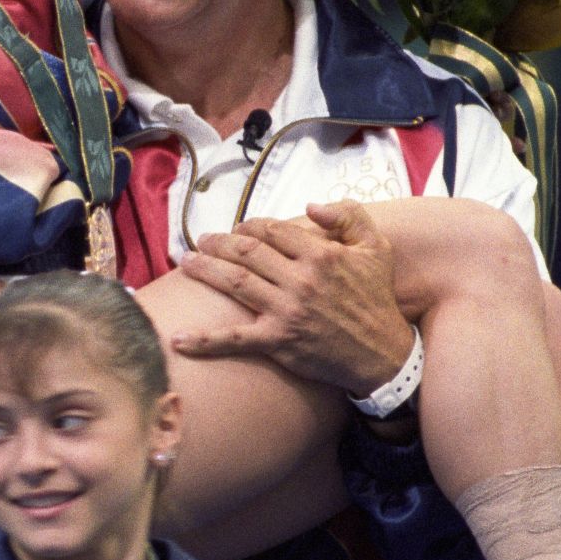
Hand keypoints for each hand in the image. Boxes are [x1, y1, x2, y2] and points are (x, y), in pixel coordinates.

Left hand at [172, 201, 413, 397]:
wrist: (382, 353)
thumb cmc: (376, 298)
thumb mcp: (375, 247)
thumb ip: (349, 215)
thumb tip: (310, 206)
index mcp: (320, 254)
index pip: (270, 230)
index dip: (248, 226)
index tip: (237, 230)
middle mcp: (300, 280)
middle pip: (246, 252)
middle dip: (218, 242)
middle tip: (202, 241)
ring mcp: (285, 311)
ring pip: (234, 282)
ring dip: (204, 269)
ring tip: (186, 262)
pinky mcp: (277, 341)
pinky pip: (233, 339)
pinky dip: (203, 340)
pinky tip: (178, 339)